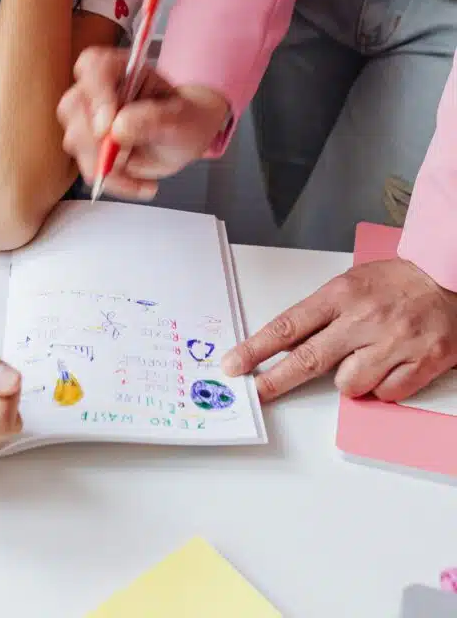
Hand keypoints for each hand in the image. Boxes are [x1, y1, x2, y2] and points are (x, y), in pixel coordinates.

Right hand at [57, 46, 229, 198]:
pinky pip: (88, 166)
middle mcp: (99, 90)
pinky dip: (114, 181)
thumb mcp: (180, 117)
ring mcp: (90, 118)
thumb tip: (117, 128)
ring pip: (75, 139)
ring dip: (104, 164)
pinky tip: (141, 184)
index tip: (106, 127)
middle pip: (74, 105)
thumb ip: (153, 118)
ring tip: (141, 175)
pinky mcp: (90, 146)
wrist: (185, 139)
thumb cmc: (185, 118)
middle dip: (94, 139)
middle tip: (121, 157)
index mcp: (120, 69)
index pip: (93, 66)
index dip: (96, 94)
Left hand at [222, 258, 456, 402]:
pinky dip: (382, 387)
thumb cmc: (394, 282)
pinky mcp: (421, 362)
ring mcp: (393, 342)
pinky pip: (385, 394)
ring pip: (349, 385)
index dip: (258, 348)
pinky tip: (390, 364)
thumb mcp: (349, 284)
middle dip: (277, 379)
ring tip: (365, 356)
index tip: (235, 364)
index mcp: (341, 294)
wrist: (444, 276)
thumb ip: (321, 314)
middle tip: (256, 393)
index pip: (289, 325)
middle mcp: (364, 319)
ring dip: (349, 379)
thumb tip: (286, 345)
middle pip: (309, 359)